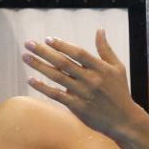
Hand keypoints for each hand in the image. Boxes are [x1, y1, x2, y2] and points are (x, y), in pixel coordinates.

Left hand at [21, 29, 144, 137]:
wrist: (123, 119)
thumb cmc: (119, 91)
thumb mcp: (117, 68)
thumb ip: (105, 49)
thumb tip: (100, 29)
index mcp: (100, 68)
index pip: (78, 53)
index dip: (62, 45)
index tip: (48, 39)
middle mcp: (90, 79)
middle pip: (63, 62)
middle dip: (44, 51)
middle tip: (28, 43)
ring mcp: (82, 93)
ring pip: (57, 77)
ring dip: (39, 66)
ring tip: (25, 57)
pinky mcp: (76, 106)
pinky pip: (56, 94)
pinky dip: (43, 87)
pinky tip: (30, 79)